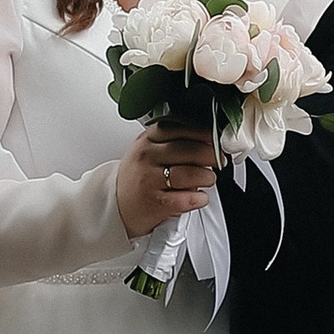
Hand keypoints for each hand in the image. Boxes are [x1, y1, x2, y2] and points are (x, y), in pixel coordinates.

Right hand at [115, 120, 220, 243]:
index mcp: (148, 139)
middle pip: (189, 150)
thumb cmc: (138, 177)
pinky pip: (186, 199)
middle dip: (212, 155)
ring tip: (209, 179)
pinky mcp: (155, 202)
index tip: (217, 139)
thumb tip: (209, 139)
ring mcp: (149, 179)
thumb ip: (172, 141)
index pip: (181, 128)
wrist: (114, 205)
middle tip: (219, 160)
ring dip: (207, 177)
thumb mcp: (148, 150)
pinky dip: (199, 198)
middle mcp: (147, 156)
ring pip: (190, 174)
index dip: (205, 134)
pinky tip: (200, 197)